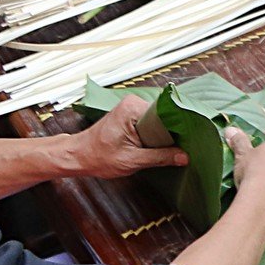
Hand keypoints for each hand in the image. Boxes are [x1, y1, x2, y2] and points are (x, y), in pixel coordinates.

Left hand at [72, 93, 191, 178]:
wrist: (78, 156)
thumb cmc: (97, 156)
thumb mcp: (132, 160)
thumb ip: (160, 157)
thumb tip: (183, 156)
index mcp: (132, 108)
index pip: (166, 114)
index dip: (177, 130)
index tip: (186, 143)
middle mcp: (133, 103)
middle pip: (164, 117)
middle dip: (169, 134)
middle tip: (175, 151)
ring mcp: (132, 108)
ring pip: (159, 122)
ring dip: (161, 137)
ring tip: (161, 150)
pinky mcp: (131, 115)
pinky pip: (152, 124)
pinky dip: (154, 136)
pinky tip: (154, 147)